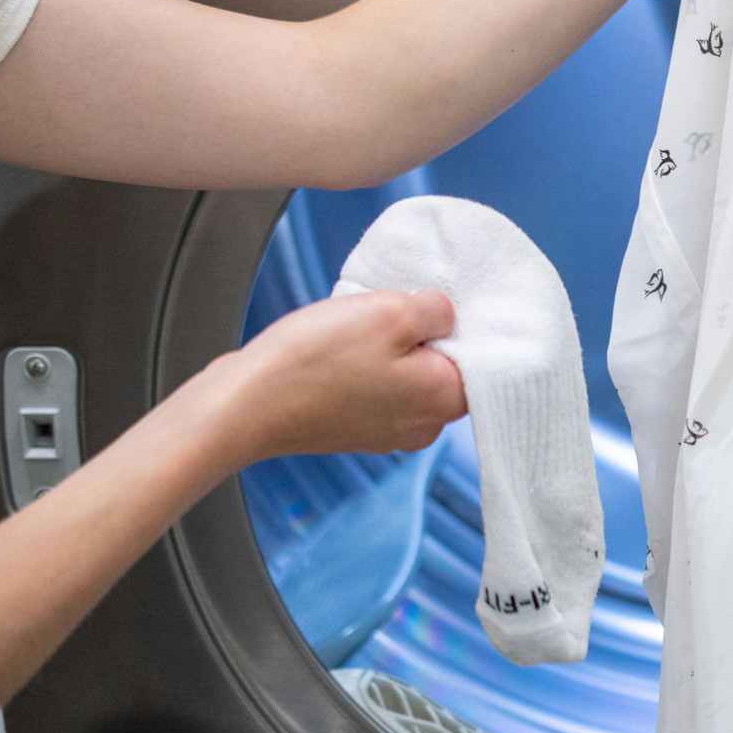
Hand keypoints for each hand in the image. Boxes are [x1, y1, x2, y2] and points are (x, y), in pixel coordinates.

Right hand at [191, 289, 467, 469]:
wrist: (247, 404)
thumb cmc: (317, 360)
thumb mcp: (390, 312)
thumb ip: (435, 310)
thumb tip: (445, 314)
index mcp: (445, 401)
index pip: (486, 359)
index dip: (468, 324)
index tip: (444, 300)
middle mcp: (424, 425)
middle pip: (447, 366)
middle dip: (428, 333)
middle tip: (398, 305)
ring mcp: (389, 431)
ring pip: (411, 373)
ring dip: (395, 346)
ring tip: (364, 324)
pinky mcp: (356, 427)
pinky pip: (380, 386)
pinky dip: (370, 363)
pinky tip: (345, 344)